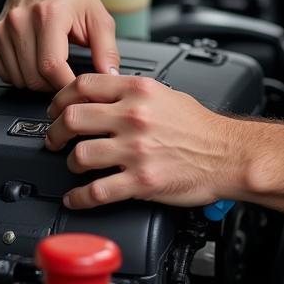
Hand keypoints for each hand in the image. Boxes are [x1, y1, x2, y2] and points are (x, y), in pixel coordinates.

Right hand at [0, 0, 118, 90]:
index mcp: (49, 13)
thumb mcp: (98, 18)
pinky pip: (5, 74)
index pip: (52, 66)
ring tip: (53, 63)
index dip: (67, 85)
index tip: (78, 89)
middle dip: (54, 84)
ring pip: (19, 79)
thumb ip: (107, 50)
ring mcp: (1, 30)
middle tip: (67, 73)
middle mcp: (20, 20)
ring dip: (38, 81)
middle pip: (34, 76)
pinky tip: (35, 60)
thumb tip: (110, 76)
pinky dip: (21, 75)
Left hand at [44, 74, 241, 209]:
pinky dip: (79, 198)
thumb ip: (133, 92)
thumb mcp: (167, 93)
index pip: (84, 85)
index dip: (61, 97)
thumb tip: (105, 93)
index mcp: (139, 91)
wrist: (228, 154)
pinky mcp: (140, 181)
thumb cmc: (202, 127)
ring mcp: (136, 150)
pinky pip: (96, 192)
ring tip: (74, 166)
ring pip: (79, 155)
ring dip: (70, 164)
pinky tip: (76, 198)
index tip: (56, 107)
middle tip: (54, 138)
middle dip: (56, 131)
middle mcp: (134, 117)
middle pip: (73, 118)